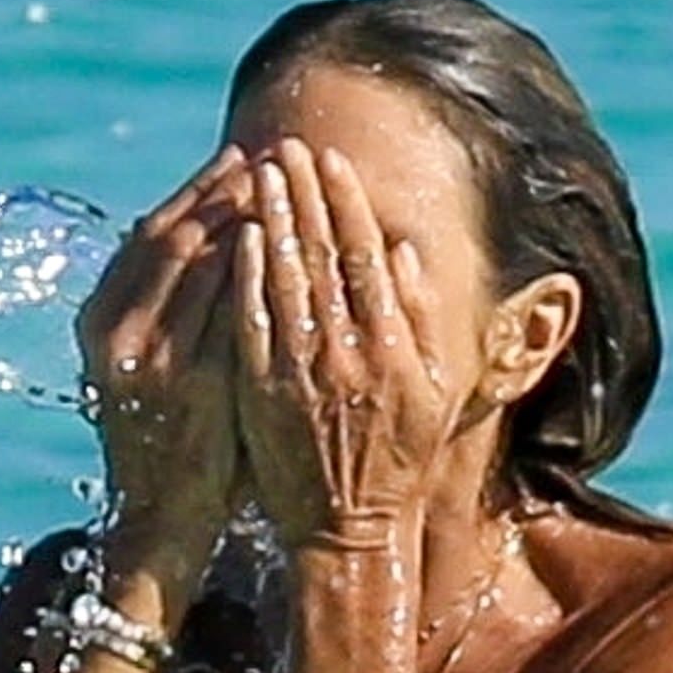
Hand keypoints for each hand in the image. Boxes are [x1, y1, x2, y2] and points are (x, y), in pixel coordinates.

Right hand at [76, 147, 251, 541]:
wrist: (162, 521)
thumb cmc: (173, 443)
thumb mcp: (154, 367)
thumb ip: (170, 311)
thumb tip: (212, 245)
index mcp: (103, 319)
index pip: (153, 232)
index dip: (197, 191)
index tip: (240, 159)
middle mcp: (117, 330)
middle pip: (172, 234)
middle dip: (221, 190)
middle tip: (269, 155)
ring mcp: (149, 356)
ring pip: (195, 262)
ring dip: (239, 216)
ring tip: (283, 184)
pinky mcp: (188, 384)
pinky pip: (223, 308)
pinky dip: (251, 269)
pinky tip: (284, 245)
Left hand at [231, 142, 453, 553]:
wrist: (349, 527)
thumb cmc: (398, 459)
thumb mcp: (434, 389)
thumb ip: (423, 317)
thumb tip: (405, 250)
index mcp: (392, 343)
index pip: (365, 253)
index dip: (347, 202)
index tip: (333, 161)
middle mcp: (348, 350)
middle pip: (320, 253)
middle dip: (302, 193)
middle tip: (287, 146)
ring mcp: (301, 370)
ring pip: (282, 278)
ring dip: (269, 219)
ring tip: (258, 172)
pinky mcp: (262, 391)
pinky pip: (251, 321)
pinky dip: (245, 275)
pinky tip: (237, 236)